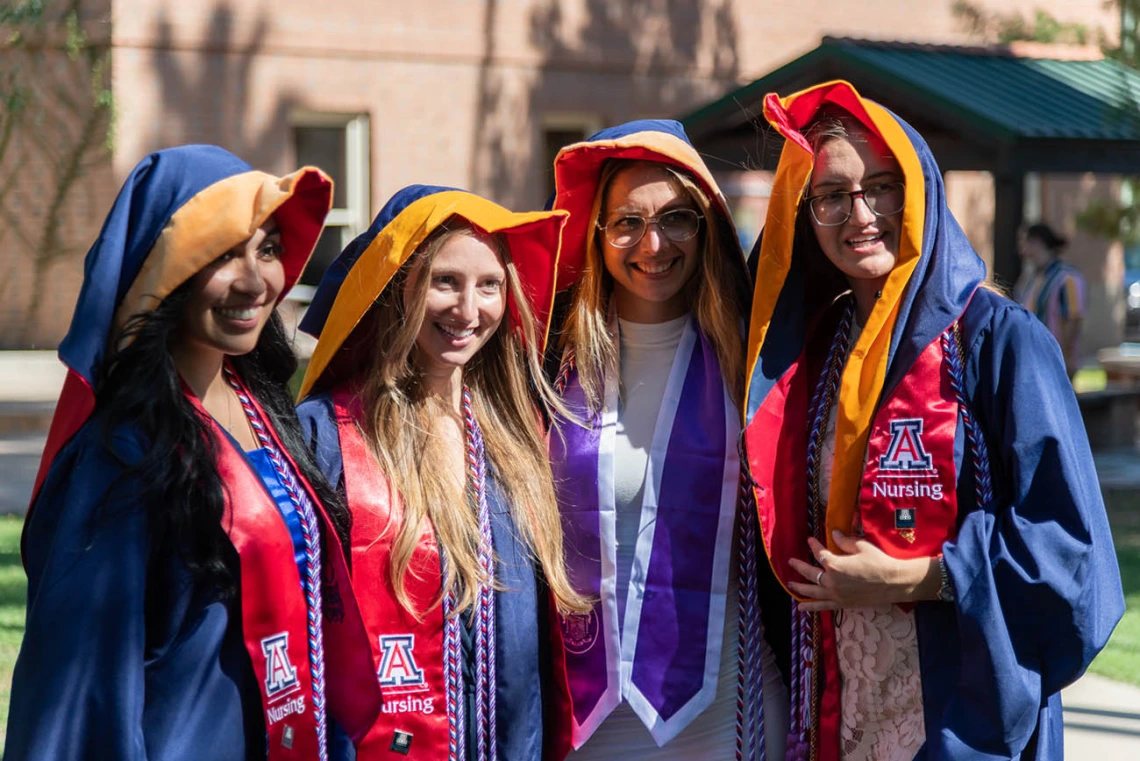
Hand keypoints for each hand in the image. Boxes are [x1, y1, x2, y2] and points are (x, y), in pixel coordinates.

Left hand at [787, 530, 939, 611]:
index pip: (819, 554)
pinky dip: (811, 607)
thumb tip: (834, 534)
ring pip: (812, 591)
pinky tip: (801, 607)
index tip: (809, 540)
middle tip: (790, 562)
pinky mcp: (842, 604)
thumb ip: (845, 541)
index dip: (814, 546)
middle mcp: (831, 581)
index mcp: (834, 565)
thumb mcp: (861, 546)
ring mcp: (836, 594)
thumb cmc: (878, 562)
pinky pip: (822, 606)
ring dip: (800, 588)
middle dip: (799, 567)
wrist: (894, 582)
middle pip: (810, 573)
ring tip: (790, 585)